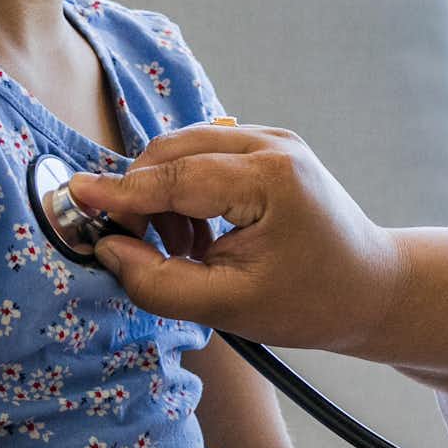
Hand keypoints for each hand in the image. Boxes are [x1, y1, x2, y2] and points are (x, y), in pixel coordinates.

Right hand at [67, 125, 401, 352]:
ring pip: (182, 149)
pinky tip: (199, 236)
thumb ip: (160, 283)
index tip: (74, 199)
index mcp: (269, 177)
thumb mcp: (231, 307)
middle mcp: (270, 144)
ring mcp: (270, 139)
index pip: (175, 178)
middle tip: (134, 248)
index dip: (120, 193)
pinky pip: (202, 155)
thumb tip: (109, 250)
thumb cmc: (311, 302)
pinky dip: (183, 190)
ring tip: (183, 250)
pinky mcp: (266, 147)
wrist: (373, 288)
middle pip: (171, 152)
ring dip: (162, 195)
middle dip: (140, 196)